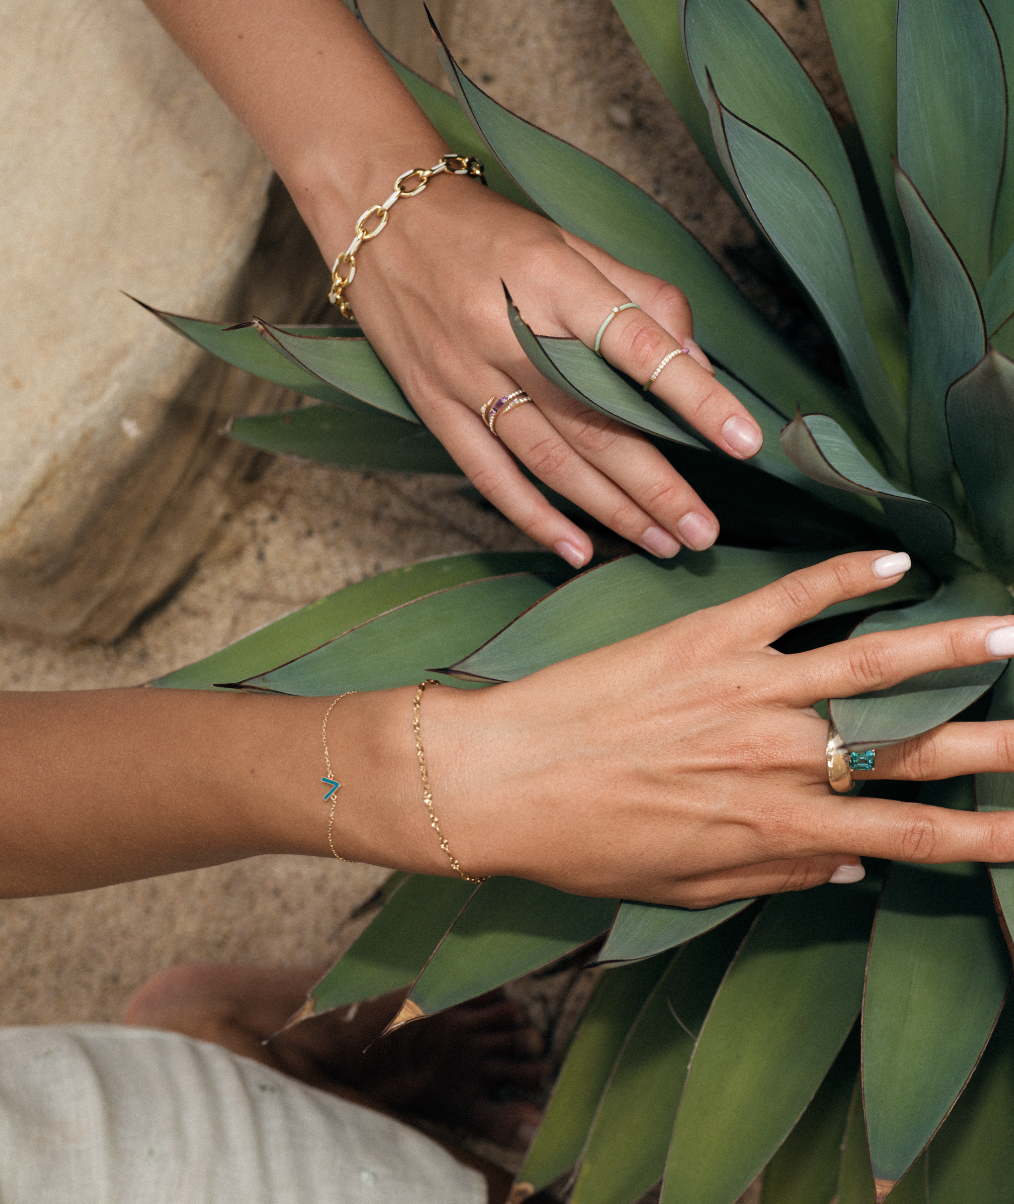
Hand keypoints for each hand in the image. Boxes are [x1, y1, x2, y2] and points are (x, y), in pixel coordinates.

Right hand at [338, 175, 763, 567]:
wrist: (379, 219)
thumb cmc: (488, 230)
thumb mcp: (567, 240)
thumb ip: (635, 294)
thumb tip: (693, 358)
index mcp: (551, 278)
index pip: (636, 344)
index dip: (694, 395)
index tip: (744, 442)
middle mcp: (506, 333)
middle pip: (595, 423)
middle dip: (657, 485)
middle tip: (703, 532)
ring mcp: (464, 375)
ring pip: (549, 459)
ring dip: (610, 509)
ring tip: (662, 543)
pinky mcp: (434, 405)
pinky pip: (489, 473)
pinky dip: (533, 516)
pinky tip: (576, 548)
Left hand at [413, 551, 1013, 904]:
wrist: (499, 779)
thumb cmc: (584, 845)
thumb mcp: (684, 886)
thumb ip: (777, 875)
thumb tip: (852, 862)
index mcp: (778, 825)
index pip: (913, 834)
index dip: (990, 836)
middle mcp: (781, 754)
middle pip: (918, 745)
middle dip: (999, 740)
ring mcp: (748, 686)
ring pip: (874, 660)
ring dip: (951, 645)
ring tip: (1011, 631)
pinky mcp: (707, 635)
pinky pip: (791, 597)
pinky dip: (845, 574)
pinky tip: (896, 558)